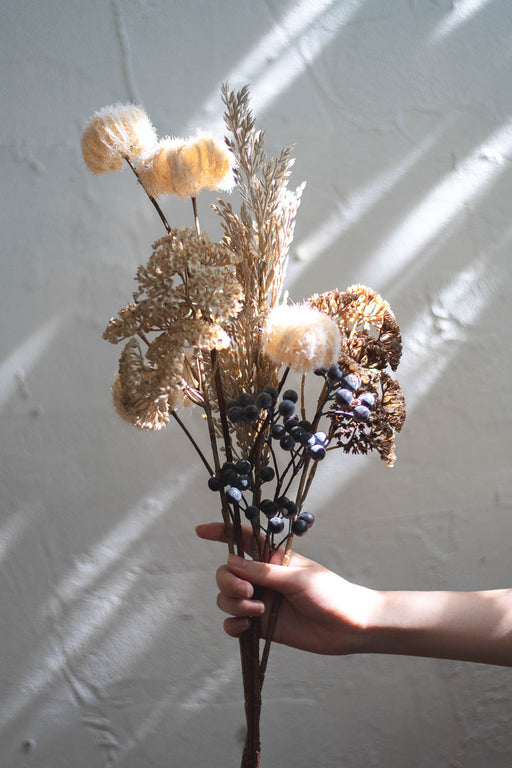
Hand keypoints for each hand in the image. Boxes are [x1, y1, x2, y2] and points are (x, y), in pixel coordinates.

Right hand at [195, 522, 377, 654]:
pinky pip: (233, 623)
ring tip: (257, 611)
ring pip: (226, 598)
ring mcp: (260, 601)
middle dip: (228, 582)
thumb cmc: (329, 593)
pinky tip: (245, 627)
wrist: (349, 627)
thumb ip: (263, 572)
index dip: (220, 532)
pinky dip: (233, 625)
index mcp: (271, 558)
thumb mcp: (297, 578)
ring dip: (233, 603)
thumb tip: (230, 562)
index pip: (242, 539)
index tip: (200, 531)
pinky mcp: (261, 625)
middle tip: (248, 592)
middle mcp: (262, 577)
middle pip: (226, 573)